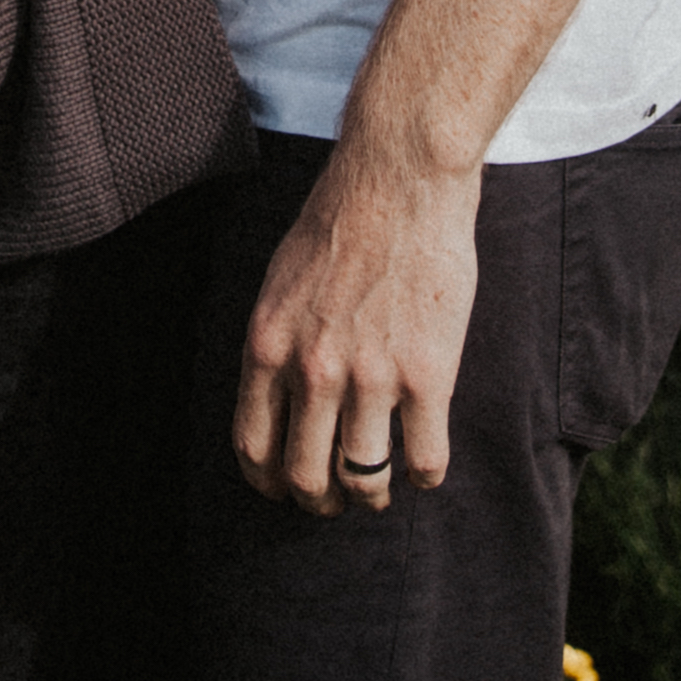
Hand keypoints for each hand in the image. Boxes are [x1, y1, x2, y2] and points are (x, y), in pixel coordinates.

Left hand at [233, 150, 477, 516]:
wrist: (400, 177)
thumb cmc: (340, 219)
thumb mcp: (280, 281)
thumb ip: (277, 342)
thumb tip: (279, 397)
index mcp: (267, 346)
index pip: (254, 448)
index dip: (269, 483)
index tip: (285, 488)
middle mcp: (313, 371)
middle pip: (305, 479)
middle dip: (319, 503)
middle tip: (335, 499)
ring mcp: (372, 377)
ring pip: (363, 481)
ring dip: (371, 496)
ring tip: (380, 488)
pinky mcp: (427, 375)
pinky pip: (424, 461)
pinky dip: (422, 476)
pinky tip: (423, 462)